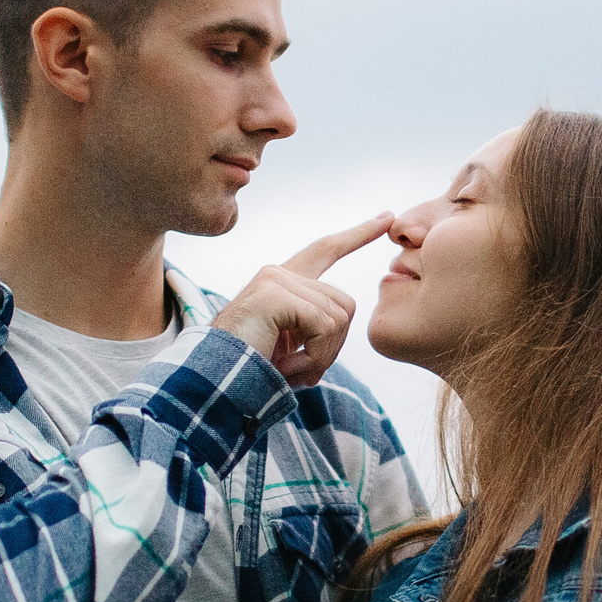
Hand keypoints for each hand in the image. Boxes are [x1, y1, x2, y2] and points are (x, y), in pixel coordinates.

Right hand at [212, 214, 391, 386]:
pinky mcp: (274, 294)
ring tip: (286, 369)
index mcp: (283, 282)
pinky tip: (284, 366)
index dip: (358, 234)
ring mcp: (275, 280)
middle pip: (345, 305)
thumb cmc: (250, 370)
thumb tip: (340, 323)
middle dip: (331, 348)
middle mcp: (278, 273)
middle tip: (299, 370)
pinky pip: (324, 327)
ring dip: (320, 357)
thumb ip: (315, 327)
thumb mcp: (290, 345)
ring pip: (338, 318)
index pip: (326, 250)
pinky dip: (312, 358)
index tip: (387, 218)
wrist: (214, 383)